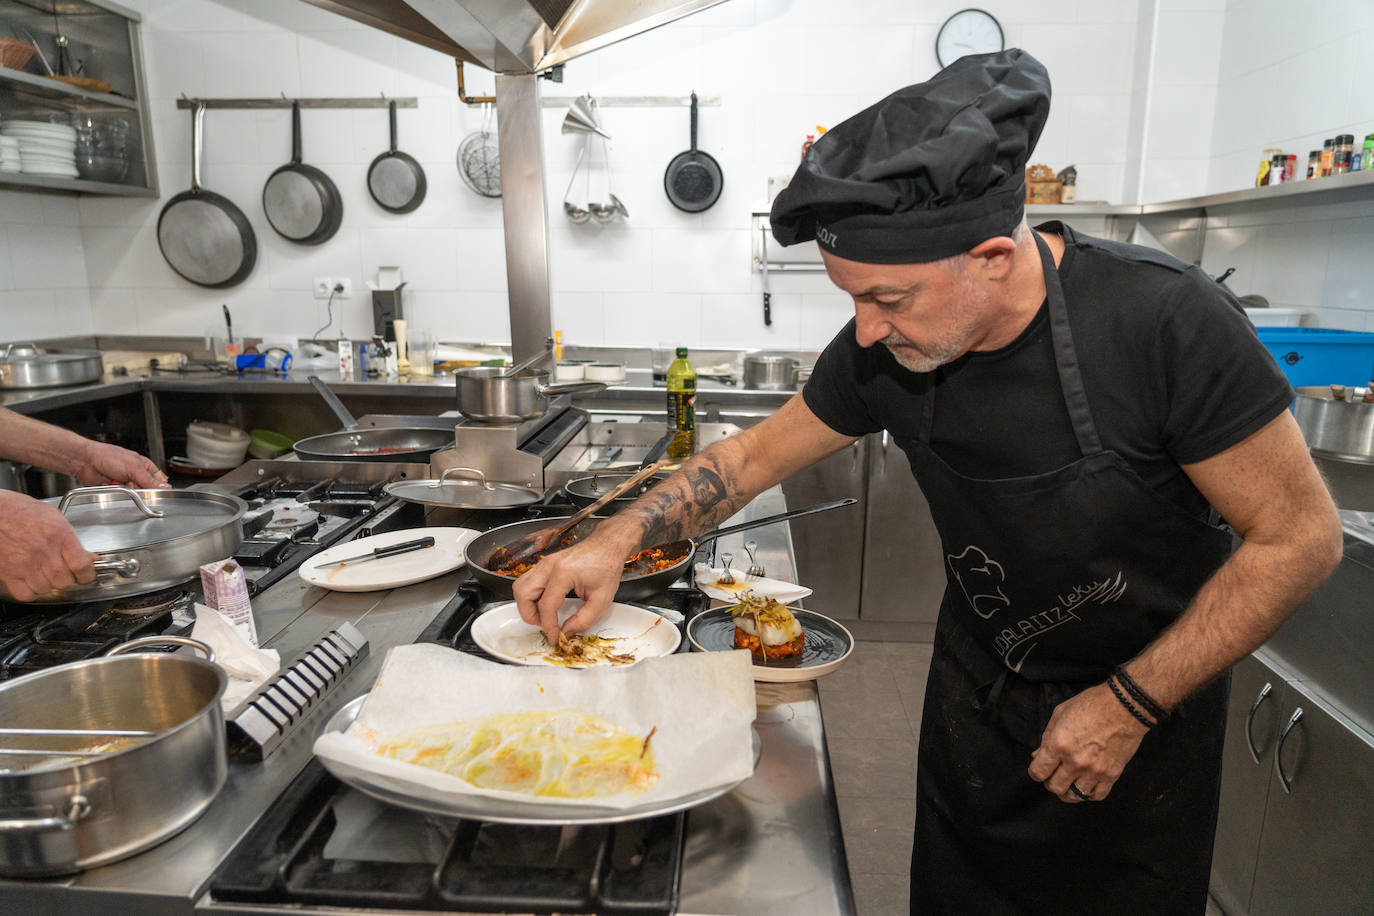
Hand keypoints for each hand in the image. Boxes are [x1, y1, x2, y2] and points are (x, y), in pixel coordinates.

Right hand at [0, 490, 94, 600]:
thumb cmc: (19, 510)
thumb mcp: (52, 517)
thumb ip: (70, 538)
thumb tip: (87, 556)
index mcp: (59, 534)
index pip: (81, 565)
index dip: (87, 575)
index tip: (87, 576)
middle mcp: (43, 550)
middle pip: (64, 581)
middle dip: (68, 580)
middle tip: (66, 574)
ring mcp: (24, 563)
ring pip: (46, 589)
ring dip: (49, 585)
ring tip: (46, 574)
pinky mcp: (8, 572)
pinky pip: (26, 594)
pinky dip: (32, 592)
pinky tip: (32, 582)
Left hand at [76, 441, 167, 488]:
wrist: (85, 462)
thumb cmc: (107, 456)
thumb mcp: (133, 468)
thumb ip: (149, 480)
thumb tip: (165, 487)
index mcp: (145, 466)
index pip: (159, 482)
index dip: (156, 488)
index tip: (150, 490)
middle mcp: (136, 475)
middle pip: (145, 491)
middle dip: (136, 489)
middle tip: (129, 482)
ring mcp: (125, 482)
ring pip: (132, 495)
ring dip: (124, 490)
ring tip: (116, 481)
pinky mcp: (115, 489)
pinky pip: (120, 497)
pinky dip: (114, 492)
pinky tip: (110, 485)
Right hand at [512, 538, 630, 643]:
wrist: (607, 546)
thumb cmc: (606, 566)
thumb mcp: (601, 599)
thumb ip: (583, 620)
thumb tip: (566, 632)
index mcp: (563, 573)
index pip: (546, 606)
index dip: (548, 626)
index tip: (554, 637)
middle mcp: (549, 566)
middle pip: (523, 594)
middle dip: (530, 615)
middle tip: (544, 625)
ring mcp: (544, 563)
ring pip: (520, 587)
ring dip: (526, 605)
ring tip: (542, 615)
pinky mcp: (545, 563)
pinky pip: (527, 581)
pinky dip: (530, 596)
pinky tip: (543, 603)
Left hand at [1027, 682, 1148, 803]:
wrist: (1126, 706)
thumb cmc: (1093, 704)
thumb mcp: (1060, 713)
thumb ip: (1047, 737)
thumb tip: (1038, 755)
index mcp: (1058, 744)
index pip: (1038, 772)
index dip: (1035, 772)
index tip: (1039, 769)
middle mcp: (1074, 761)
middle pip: (1054, 787)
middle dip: (1050, 782)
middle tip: (1054, 775)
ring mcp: (1094, 770)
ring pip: (1073, 796)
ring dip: (1067, 791)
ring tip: (1068, 782)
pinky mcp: (1111, 775)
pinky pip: (1097, 796)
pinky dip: (1089, 794)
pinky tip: (1086, 784)